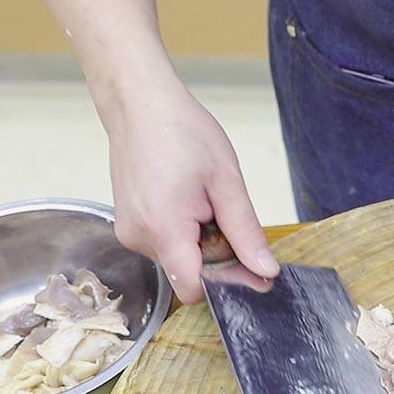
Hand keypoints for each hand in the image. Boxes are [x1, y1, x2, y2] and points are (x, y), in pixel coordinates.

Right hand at [108, 84, 279, 302]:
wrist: (139, 103)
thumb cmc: (181, 132)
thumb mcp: (226, 182)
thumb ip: (246, 232)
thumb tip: (266, 270)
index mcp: (164, 229)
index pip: (194, 290)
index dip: (226, 284)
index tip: (250, 268)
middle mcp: (139, 238)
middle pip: (188, 275)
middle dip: (215, 258)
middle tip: (227, 215)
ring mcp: (129, 233)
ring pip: (176, 261)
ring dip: (198, 244)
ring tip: (202, 201)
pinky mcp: (127, 226)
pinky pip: (163, 245)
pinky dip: (182, 234)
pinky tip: (187, 202)